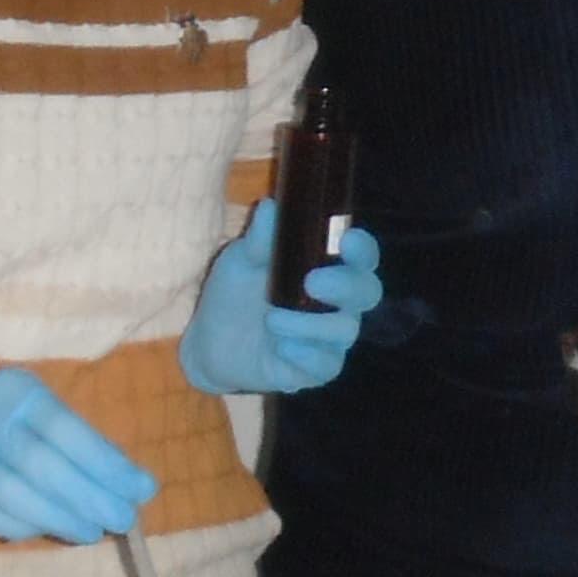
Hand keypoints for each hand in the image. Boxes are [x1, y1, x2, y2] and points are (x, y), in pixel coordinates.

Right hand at [0, 366, 158, 545]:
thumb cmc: (19, 418)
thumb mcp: (48, 409)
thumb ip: (85, 442)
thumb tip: (133, 485)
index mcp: (19, 394)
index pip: (67, 430)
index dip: (107, 464)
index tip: (142, 489)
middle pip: (41, 467)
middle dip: (90, 498)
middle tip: (123, 519)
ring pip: (15, 497)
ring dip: (63, 520)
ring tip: (93, 531)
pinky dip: (31, 528)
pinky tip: (55, 528)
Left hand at [179, 206, 388, 395]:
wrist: (210, 341)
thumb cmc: (235, 292)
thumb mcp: (241, 260)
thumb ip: (260, 238)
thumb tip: (271, 207)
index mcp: (327, 268)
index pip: (362, 257)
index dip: (363, 249)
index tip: (348, 241)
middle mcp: (338, 303)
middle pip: (367, 292)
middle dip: (345, 286)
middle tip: (311, 282)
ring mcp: (330, 338)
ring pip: (345, 330)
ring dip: (308, 324)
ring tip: (270, 319)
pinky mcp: (316, 369)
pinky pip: (326, 365)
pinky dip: (303, 355)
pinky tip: (278, 347)